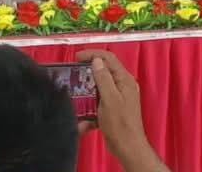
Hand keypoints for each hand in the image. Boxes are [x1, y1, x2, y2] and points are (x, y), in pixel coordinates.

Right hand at [76, 49, 169, 171]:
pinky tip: (83, 117)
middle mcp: (123, 86)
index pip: (109, 59)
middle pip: (104, 71)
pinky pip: (99, 101)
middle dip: (88, 71)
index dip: (92, 54)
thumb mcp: (109, 98)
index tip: (77, 57)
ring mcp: (119, 97)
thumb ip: (104, 78)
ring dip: (87, 90)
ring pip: (100, 86)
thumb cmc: (120, 124)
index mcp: (124, 80)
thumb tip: (97, 61)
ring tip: (75, 93)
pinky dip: (90, 106)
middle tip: (74, 72)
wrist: (127, 147)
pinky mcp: (113, 108)